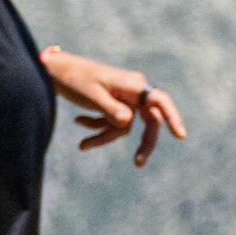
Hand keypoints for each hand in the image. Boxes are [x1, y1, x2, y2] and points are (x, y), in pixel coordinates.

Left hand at [45, 48, 183, 161]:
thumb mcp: (91, 96)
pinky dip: (98, 126)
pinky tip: (78, 121)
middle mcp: (134, 91)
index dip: (173, 117)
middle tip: (138, 163)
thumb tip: (127, 123)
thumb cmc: (74, 79)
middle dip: (143, 142)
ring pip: (125, 125)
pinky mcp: (113, 103)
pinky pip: (113, 122)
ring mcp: (125, 98)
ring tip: (82, 146)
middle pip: (149, 121)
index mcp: (134, 85)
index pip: (160, 101)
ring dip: (105, 136)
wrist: (55, 70)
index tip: (180, 136)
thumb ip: (110, 110)